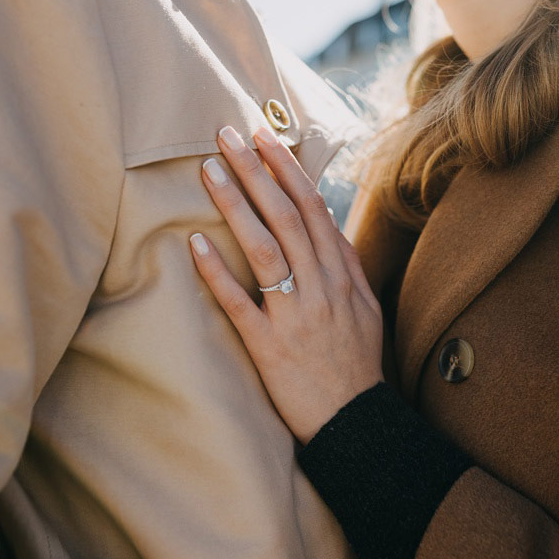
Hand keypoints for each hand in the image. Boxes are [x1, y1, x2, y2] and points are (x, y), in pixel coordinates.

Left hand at [188, 125, 384, 442]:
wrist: (358, 424)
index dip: (287, 169)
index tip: (263, 135)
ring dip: (236, 205)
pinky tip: (194, 243)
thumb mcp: (365, 309)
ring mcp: (297, 316)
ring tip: (209, 170)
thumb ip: (346, 265)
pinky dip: (218, 271)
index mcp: (341, 276)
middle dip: (257, 171)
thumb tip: (329, 222)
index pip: (313, 208)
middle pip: (288, 216)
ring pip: (265, 249)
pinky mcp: (270, 346)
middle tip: (226, 135)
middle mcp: (321, 288)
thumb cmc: (355, 365)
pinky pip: (240, 303)